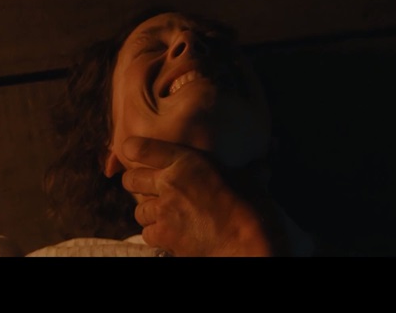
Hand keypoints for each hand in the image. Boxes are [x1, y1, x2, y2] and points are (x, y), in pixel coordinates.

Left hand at [120, 136, 286, 256]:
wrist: (249, 245)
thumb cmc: (254, 210)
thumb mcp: (252, 182)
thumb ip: (250, 171)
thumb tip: (264, 165)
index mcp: (188, 161)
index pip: (141, 148)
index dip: (132, 150)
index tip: (132, 153)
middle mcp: (170, 183)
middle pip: (131, 180)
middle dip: (135, 184)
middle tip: (147, 188)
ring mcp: (164, 210)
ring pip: (139, 210)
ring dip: (149, 213)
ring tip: (166, 215)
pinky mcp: (163, 235)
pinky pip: (146, 233)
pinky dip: (156, 234)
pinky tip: (171, 234)